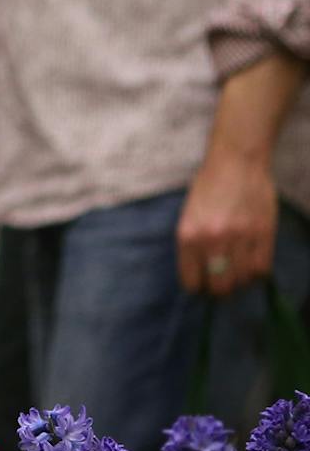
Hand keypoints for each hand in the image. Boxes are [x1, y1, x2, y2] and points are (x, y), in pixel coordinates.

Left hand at [178, 153, 278, 296]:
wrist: (235, 161)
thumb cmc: (208, 185)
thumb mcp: (189, 215)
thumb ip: (194, 242)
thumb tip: (200, 271)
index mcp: (188, 235)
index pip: (191, 280)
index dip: (198, 286)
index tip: (202, 285)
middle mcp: (212, 240)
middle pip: (219, 285)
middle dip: (220, 289)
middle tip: (222, 283)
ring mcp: (240, 238)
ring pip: (242, 279)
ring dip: (240, 280)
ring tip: (237, 271)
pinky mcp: (264, 233)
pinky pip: (262, 267)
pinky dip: (257, 271)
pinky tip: (252, 263)